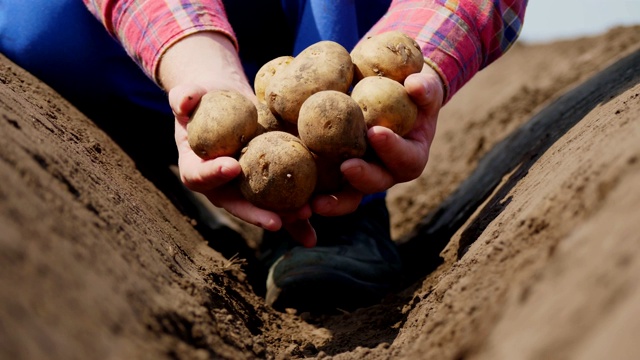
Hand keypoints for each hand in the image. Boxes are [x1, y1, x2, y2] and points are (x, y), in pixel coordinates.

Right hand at [160, 33, 316, 246]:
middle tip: (275, 220)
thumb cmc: (205, 99)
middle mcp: (220, 186)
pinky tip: (314, 230)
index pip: (200, 175)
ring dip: (283, 217)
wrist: (227, 103)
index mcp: (196, 167)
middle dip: (255, 213)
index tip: (232, 166)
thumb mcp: (191, 94)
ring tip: (304, 216)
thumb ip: (184, 97)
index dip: (213, 173)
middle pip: (236, 203)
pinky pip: (282, 203)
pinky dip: (298, 219)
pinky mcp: (267, 185)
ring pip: (262, 208)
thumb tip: (183, 102)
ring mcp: (245, 188)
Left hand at [312, 64, 443, 215]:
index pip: (406, 158)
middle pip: (378, 183)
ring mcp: (362, 176)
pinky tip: (296, 201)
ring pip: (350, 196)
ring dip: (334, 202)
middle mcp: (387, 172)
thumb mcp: (424, 86)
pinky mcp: (338, 174)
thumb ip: (424, 87)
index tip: (376, 132)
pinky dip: (313, 195)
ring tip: (314, 203)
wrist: (390, 99)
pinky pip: (327, 189)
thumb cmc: (412, 92)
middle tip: (347, 166)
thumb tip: (414, 85)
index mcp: (411, 156)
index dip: (393, 149)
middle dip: (363, 177)